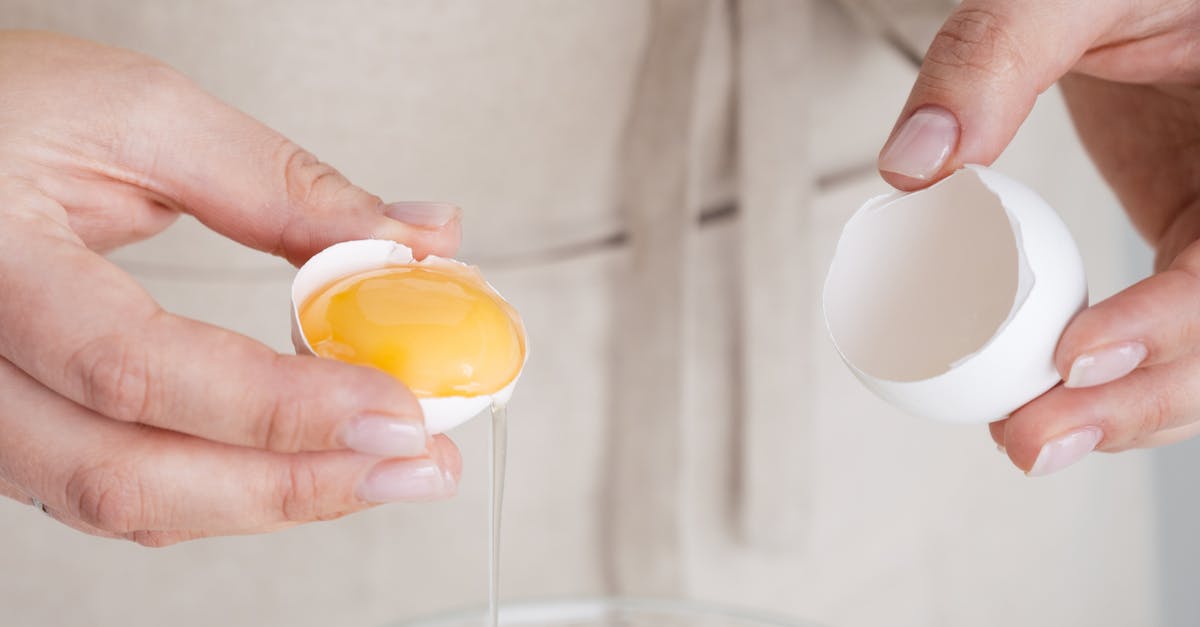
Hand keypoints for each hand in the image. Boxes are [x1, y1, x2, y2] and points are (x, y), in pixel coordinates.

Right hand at [0, 31, 463, 544]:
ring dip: (272, 498)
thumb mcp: (141, 115)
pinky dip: (226, 488)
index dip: (281, 407)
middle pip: (127, 473)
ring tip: (384, 470)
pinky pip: (118, 490)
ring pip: (123, 502)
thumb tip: (415, 238)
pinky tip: (308, 463)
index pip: (136, 367)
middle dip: (295, 485)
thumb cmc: (2, 107)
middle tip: (417, 465)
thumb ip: (282, 186)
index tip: (397, 411)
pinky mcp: (15, 428)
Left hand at [876, 2, 1199, 474]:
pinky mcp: (1191, 240)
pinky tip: (1038, 397)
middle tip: (1030, 438)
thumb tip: (914, 167)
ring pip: (1195, 354)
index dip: (1168, 325)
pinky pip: (1158, 327)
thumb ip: (993, 59)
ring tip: (1023, 439)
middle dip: (1135, 402)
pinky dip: (1102, 371)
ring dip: (1116, 409)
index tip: (1074, 353)